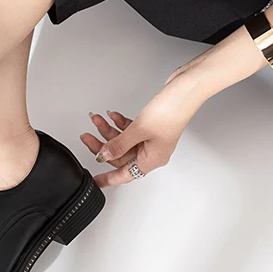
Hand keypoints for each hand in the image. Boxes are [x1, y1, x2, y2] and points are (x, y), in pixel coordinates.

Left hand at [80, 76, 205, 187]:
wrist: (185, 90)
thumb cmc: (172, 111)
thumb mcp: (139, 130)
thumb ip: (119, 144)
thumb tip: (104, 155)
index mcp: (152, 159)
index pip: (125, 174)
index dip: (108, 178)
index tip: (96, 181)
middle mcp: (152, 151)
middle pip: (121, 155)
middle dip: (102, 145)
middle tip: (87, 138)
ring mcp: (151, 138)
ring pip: (123, 140)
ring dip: (109, 130)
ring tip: (97, 120)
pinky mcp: (150, 126)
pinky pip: (130, 130)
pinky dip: (119, 123)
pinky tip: (111, 116)